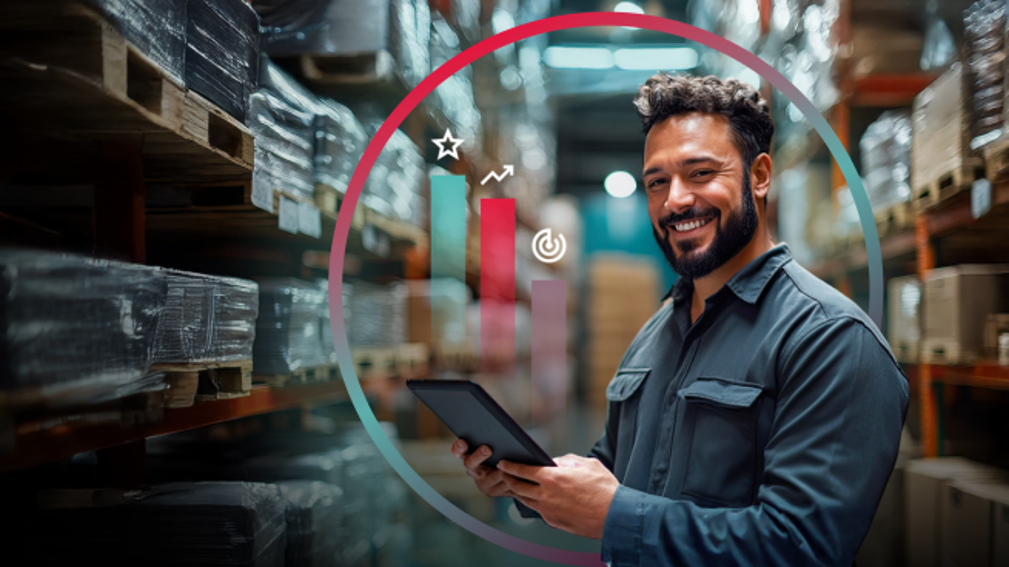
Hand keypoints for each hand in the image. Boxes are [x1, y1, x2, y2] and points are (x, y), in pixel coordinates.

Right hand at [450, 439, 515, 497]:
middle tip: (487, 449)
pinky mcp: (493, 492)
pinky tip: (518, 476)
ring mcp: (482, 483)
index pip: (458, 450)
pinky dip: (511, 481)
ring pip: (491, 478)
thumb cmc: (503, 453)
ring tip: (508, 467)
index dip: (458, 447)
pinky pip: (502, 488)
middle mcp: (473, 470)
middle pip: (470, 463)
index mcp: (469, 456)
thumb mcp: (496, 446)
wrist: (512, 475)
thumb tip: (498, 428)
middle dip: (478, 455)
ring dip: (500, 472)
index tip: (462, 442)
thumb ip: (492, 439)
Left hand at [498, 454, 618, 538]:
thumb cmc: (604, 489)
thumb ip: (567, 460)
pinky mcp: (554, 521)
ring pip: (526, 500)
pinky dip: (533, 503)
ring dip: (519, 492)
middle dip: (509, 479)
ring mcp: (549, 511)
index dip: (510, 466)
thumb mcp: (587, 464)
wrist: (615, 516)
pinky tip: (535, 498)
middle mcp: (546, 495)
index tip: (504, 463)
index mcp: (553, 478)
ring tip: (517, 485)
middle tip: (505, 474)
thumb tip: (555, 461)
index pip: (523, 470)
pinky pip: (538, 510)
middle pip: (518, 487)